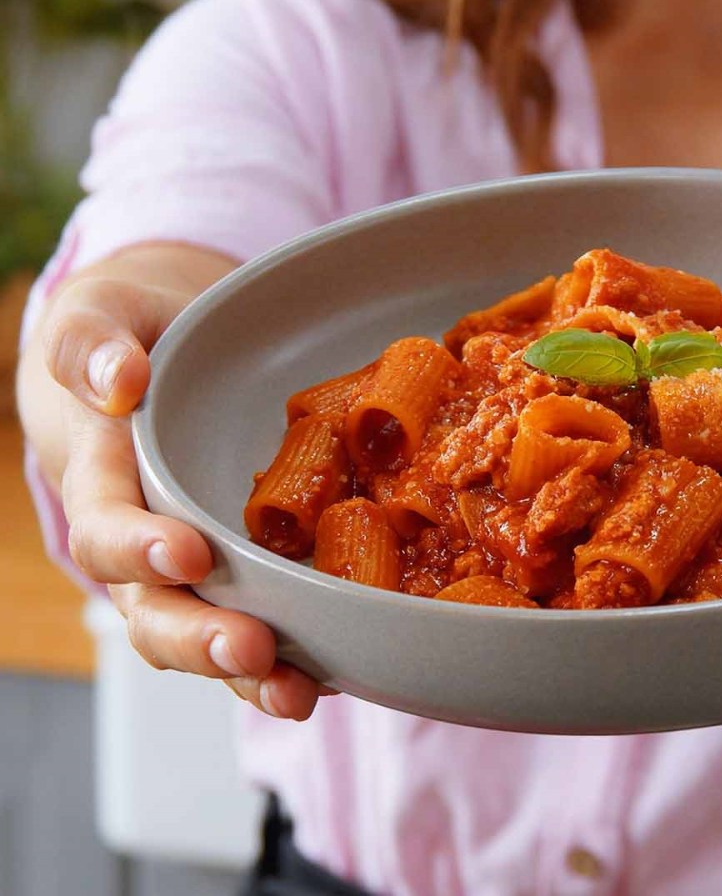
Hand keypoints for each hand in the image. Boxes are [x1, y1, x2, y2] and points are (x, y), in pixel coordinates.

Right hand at [34, 246, 327, 718]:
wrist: (172, 351)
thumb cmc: (133, 330)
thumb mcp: (103, 313)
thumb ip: (91, 341)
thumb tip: (115, 383)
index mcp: (104, 480)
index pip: (107, 529)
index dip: (139, 549)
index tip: (189, 552)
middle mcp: (145, 540)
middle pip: (155, 610)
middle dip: (199, 638)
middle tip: (251, 651)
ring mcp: (197, 566)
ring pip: (207, 634)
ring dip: (247, 674)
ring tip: (296, 696)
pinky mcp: (248, 569)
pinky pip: (264, 620)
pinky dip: (295, 657)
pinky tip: (340, 675)